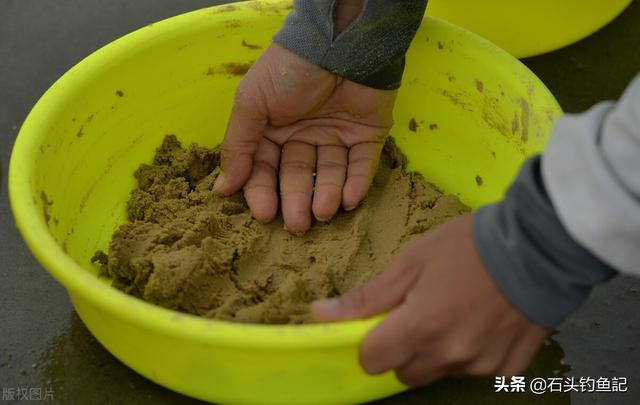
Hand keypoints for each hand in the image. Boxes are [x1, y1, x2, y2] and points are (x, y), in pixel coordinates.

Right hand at [213, 43, 396, 232]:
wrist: (339, 41)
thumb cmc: (289, 70)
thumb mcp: (252, 103)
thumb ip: (238, 146)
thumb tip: (222, 190)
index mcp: (273, 130)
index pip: (265, 169)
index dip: (264, 192)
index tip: (265, 213)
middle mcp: (304, 137)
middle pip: (298, 177)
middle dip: (297, 201)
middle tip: (298, 224)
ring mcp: (337, 136)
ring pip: (330, 174)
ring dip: (326, 195)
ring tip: (323, 211)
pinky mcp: (368, 135)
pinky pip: (362, 165)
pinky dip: (356, 184)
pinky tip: (348, 199)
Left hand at [312, 215, 549, 385]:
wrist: (539, 245)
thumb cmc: (469, 246)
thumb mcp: (412, 261)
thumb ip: (368, 297)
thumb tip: (320, 314)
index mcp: (420, 328)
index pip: (372, 361)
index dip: (370, 342)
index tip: (383, 323)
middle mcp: (449, 355)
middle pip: (405, 372)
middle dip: (403, 349)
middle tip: (421, 312)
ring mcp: (481, 365)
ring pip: (439, 372)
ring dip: (437, 351)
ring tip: (456, 310)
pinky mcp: (509, 367)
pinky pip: (475, 370)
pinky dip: (471, 353)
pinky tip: (482, 321)